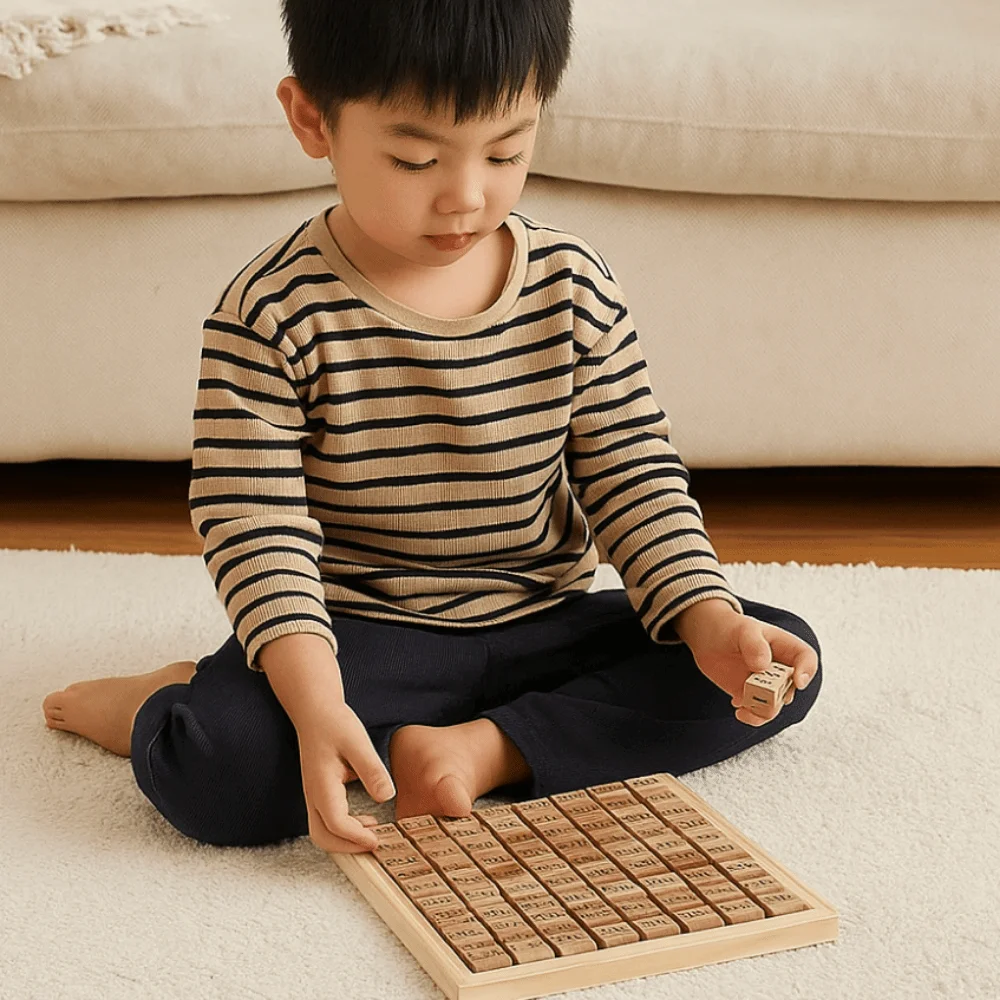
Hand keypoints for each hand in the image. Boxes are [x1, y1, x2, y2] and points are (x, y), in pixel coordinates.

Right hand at [295, 700, 395, 853]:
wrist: (315, 712)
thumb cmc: (335, 724)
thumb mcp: (358, 743)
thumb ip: (371, 770)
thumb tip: (386, 797)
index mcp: (322, 786)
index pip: (336, 824)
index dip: (357, 837)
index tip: (379, 841)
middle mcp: (314, 795)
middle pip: (323, 837)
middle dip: (348, 848)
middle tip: (377, 844)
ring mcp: (314, 796)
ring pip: (322, 833)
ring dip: (346, 841)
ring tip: (374, 833)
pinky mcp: (319, 793)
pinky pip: (327, 822)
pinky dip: (344, 830)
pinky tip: (367, 820)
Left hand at [685, 612, 818, 726]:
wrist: (708, 638)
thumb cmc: (730, 628)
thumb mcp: (742, 630)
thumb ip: (754, 644)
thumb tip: (762, 666)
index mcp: (785, 647)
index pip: (807, 659)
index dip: (807, 672)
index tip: (797, 682)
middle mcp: (780, 669)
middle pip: (789, 689)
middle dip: (774, 695)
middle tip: (752, 688)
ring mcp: (767, 685)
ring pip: (775, 706)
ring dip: (761, 710)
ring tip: (741, 703)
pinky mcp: (752, 696)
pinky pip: (759, 713)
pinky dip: (750, 714)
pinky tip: (736, 704)